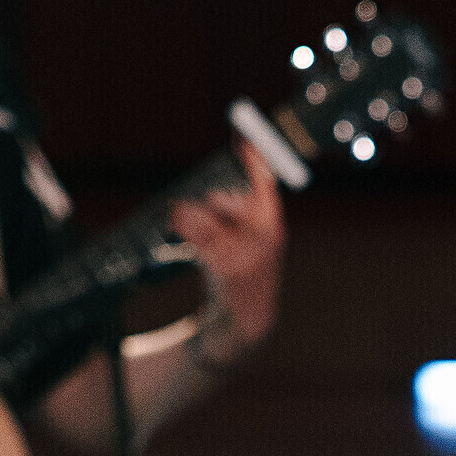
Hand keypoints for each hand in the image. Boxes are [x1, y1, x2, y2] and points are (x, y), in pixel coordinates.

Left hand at [167, 138, 284, 368]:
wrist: (249, 315)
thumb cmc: (249, 269)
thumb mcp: (259, 239)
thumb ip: (251, 211)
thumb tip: (234, 172)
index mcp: (273, 226)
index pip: (264, 185)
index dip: (254, 161)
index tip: (243, 140)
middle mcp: (260, 237)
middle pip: (220, 198)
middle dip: (209, 203)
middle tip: (206, 213)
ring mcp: (240, 251)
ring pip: (199, 214)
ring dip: (188, 217)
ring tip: (192, 230)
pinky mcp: (219, 265)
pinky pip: (191, 234)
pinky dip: (182, 228)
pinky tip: (185, 236)